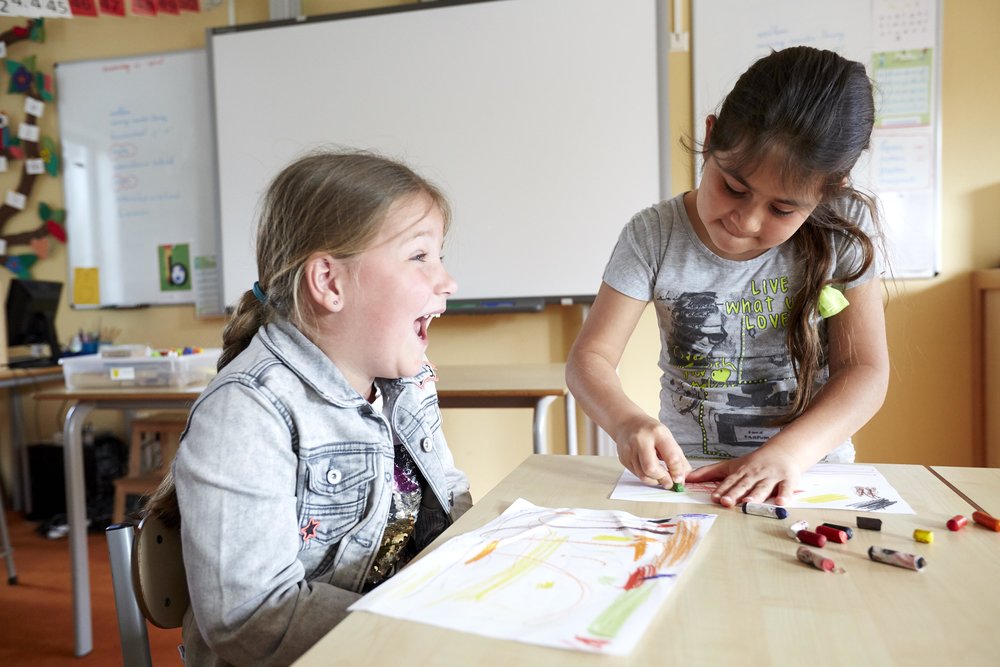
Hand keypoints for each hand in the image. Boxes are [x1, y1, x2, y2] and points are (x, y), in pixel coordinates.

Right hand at [613, 415, 690, 488]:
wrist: (628, 423)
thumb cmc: (650, 431)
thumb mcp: (667, 438)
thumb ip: (678, 456)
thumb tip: (683, 476)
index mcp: (657, 432)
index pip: (670, 457)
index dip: (677, 472)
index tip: (679, 479)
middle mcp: (641, 440)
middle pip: (651, 468)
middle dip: (662, 479)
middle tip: (669, 483)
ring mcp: (629, 449)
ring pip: (643, 475)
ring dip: (654, 480)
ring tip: (660, 477)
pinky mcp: (623, 458)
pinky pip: (636, 474)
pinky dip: (646, 476)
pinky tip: (650, 471)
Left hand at [685, 448, 801, 506]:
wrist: (783, 451)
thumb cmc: (754, 463)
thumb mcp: (731, 465)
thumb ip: (709, 472)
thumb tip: (687, 478)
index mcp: (741, 471)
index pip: (730, 481)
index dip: (722, 489)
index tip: (713, 497)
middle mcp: (755, 474)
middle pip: (744, 484)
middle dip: (735, 493)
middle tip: (726, 502)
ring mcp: (772, 477)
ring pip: (763, 487)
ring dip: (755, 495)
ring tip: (748, 503)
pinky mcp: (788, 480)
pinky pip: (786, 489)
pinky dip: (784, 496)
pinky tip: (779, 503)